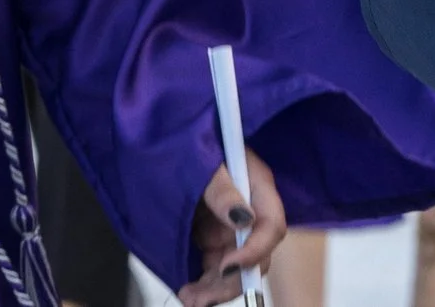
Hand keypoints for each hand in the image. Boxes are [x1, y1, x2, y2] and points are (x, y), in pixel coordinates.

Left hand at [179, 153, 285, 306]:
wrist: (163, 142)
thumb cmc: (188, 142)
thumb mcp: (203, 160)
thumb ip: (221, 188)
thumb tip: (242, 218)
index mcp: (256, 186)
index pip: (271, 226)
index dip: (254, 251)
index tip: (227, 267)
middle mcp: (248, 210)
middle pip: (254, 256)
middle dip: (231, 281)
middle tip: (202, 297)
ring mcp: (230, 226)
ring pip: (233, 267)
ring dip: (214, 288)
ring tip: (190, 299)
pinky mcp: (213, 236)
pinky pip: (214, 266)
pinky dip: (203, 282)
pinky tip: (188, 291)